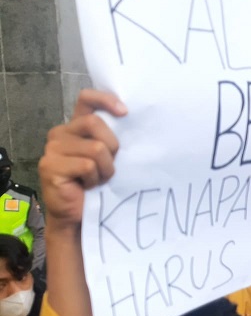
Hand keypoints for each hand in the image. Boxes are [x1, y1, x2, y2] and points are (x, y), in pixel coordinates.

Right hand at [39, 89, 126, 232]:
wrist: (79, 216)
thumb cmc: (98, 185)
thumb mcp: (109, 157)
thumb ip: (112, 137)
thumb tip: (135, 121)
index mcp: (76, 127)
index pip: (87, 99)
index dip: (106, 100)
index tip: (125, 112)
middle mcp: (60, 133)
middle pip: (95, 123)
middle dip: (112, 146)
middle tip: (110, 166)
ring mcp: (52, 149)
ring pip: (96, 148)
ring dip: (106, 168)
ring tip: (99, 179)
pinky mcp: (50, 166)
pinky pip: (87, 165)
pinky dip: (95, 178)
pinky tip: (88, 187)